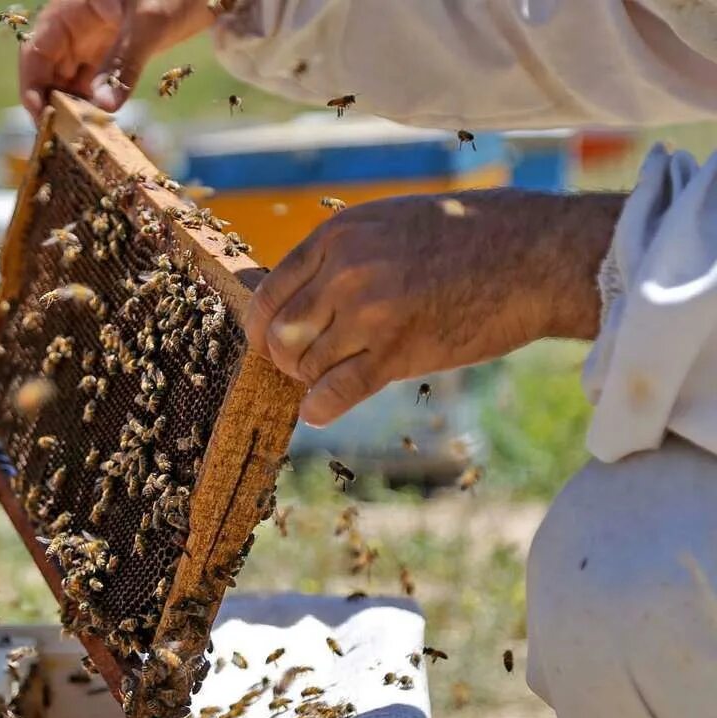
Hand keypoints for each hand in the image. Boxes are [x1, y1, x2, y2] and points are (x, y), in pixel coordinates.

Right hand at [19, 0, 213, 119]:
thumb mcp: (148, 23)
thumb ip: (124, 64)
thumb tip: (103, 109)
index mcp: (70, 10)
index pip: (36, 53)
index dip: (32, 87)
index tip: (42, 119)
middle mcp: (75, 28)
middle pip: (48, 72)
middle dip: (52, 104)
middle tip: (63, 138)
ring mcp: (93, 43)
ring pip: (69, 82)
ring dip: (73, 108)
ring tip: (81, 137)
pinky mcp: (113, 56)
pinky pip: (94, 85)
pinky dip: (94, 105)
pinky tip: (100, 125)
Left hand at [244, 190, 623, 426]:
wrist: (535, 254)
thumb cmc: (469, 237)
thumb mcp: (390, 223)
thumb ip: (344, 255)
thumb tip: (301, 297)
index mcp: (338, 236)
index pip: (269, 292)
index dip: (264, 326)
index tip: (271, 343)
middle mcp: (345, 271)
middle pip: (281, 334)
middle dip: (288, 357)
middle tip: (308, 366)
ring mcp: (369, 311)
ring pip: (305, 365)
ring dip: (312, 380)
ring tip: (333, 378)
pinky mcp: (397, 351)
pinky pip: (335, 392)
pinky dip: (320, 408)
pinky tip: (320, 411)